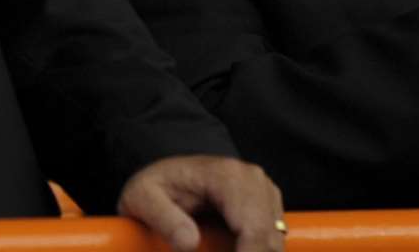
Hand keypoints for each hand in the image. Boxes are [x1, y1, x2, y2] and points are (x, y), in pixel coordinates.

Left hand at [117, 155, 283, 251]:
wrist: (168, 174)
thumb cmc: (158, 184)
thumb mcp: (143, 198)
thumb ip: (164, 220)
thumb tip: (189, 243)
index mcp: (228, 175)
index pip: (253, 228)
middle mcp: (253, 180)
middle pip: (270, 239)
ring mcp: (264, 191)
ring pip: (274, 243)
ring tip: (212, 250)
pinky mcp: (267, 206)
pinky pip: (272, 241)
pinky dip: (255, 251)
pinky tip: (232, 251)